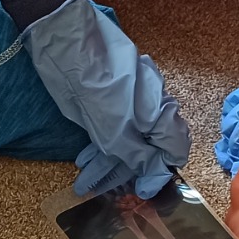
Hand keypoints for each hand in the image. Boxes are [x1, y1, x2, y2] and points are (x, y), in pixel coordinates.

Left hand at [22, 0, 190, 199]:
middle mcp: (148, 109)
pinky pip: (107, 132)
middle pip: (146, 148)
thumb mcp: (116, 128)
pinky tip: (82, 164)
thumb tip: (152, 175)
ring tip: (84, 185)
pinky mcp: (104, 103)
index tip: (142, 192)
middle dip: (127, 173)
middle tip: (111, 195)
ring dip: (105, 166)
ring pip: (123, 142)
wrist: (65, 43)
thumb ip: (137, 154)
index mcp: (160, 111)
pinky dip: (97, 150)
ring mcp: (125, 105)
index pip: (173, 148)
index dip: (160, 173)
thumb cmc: (96, 84)